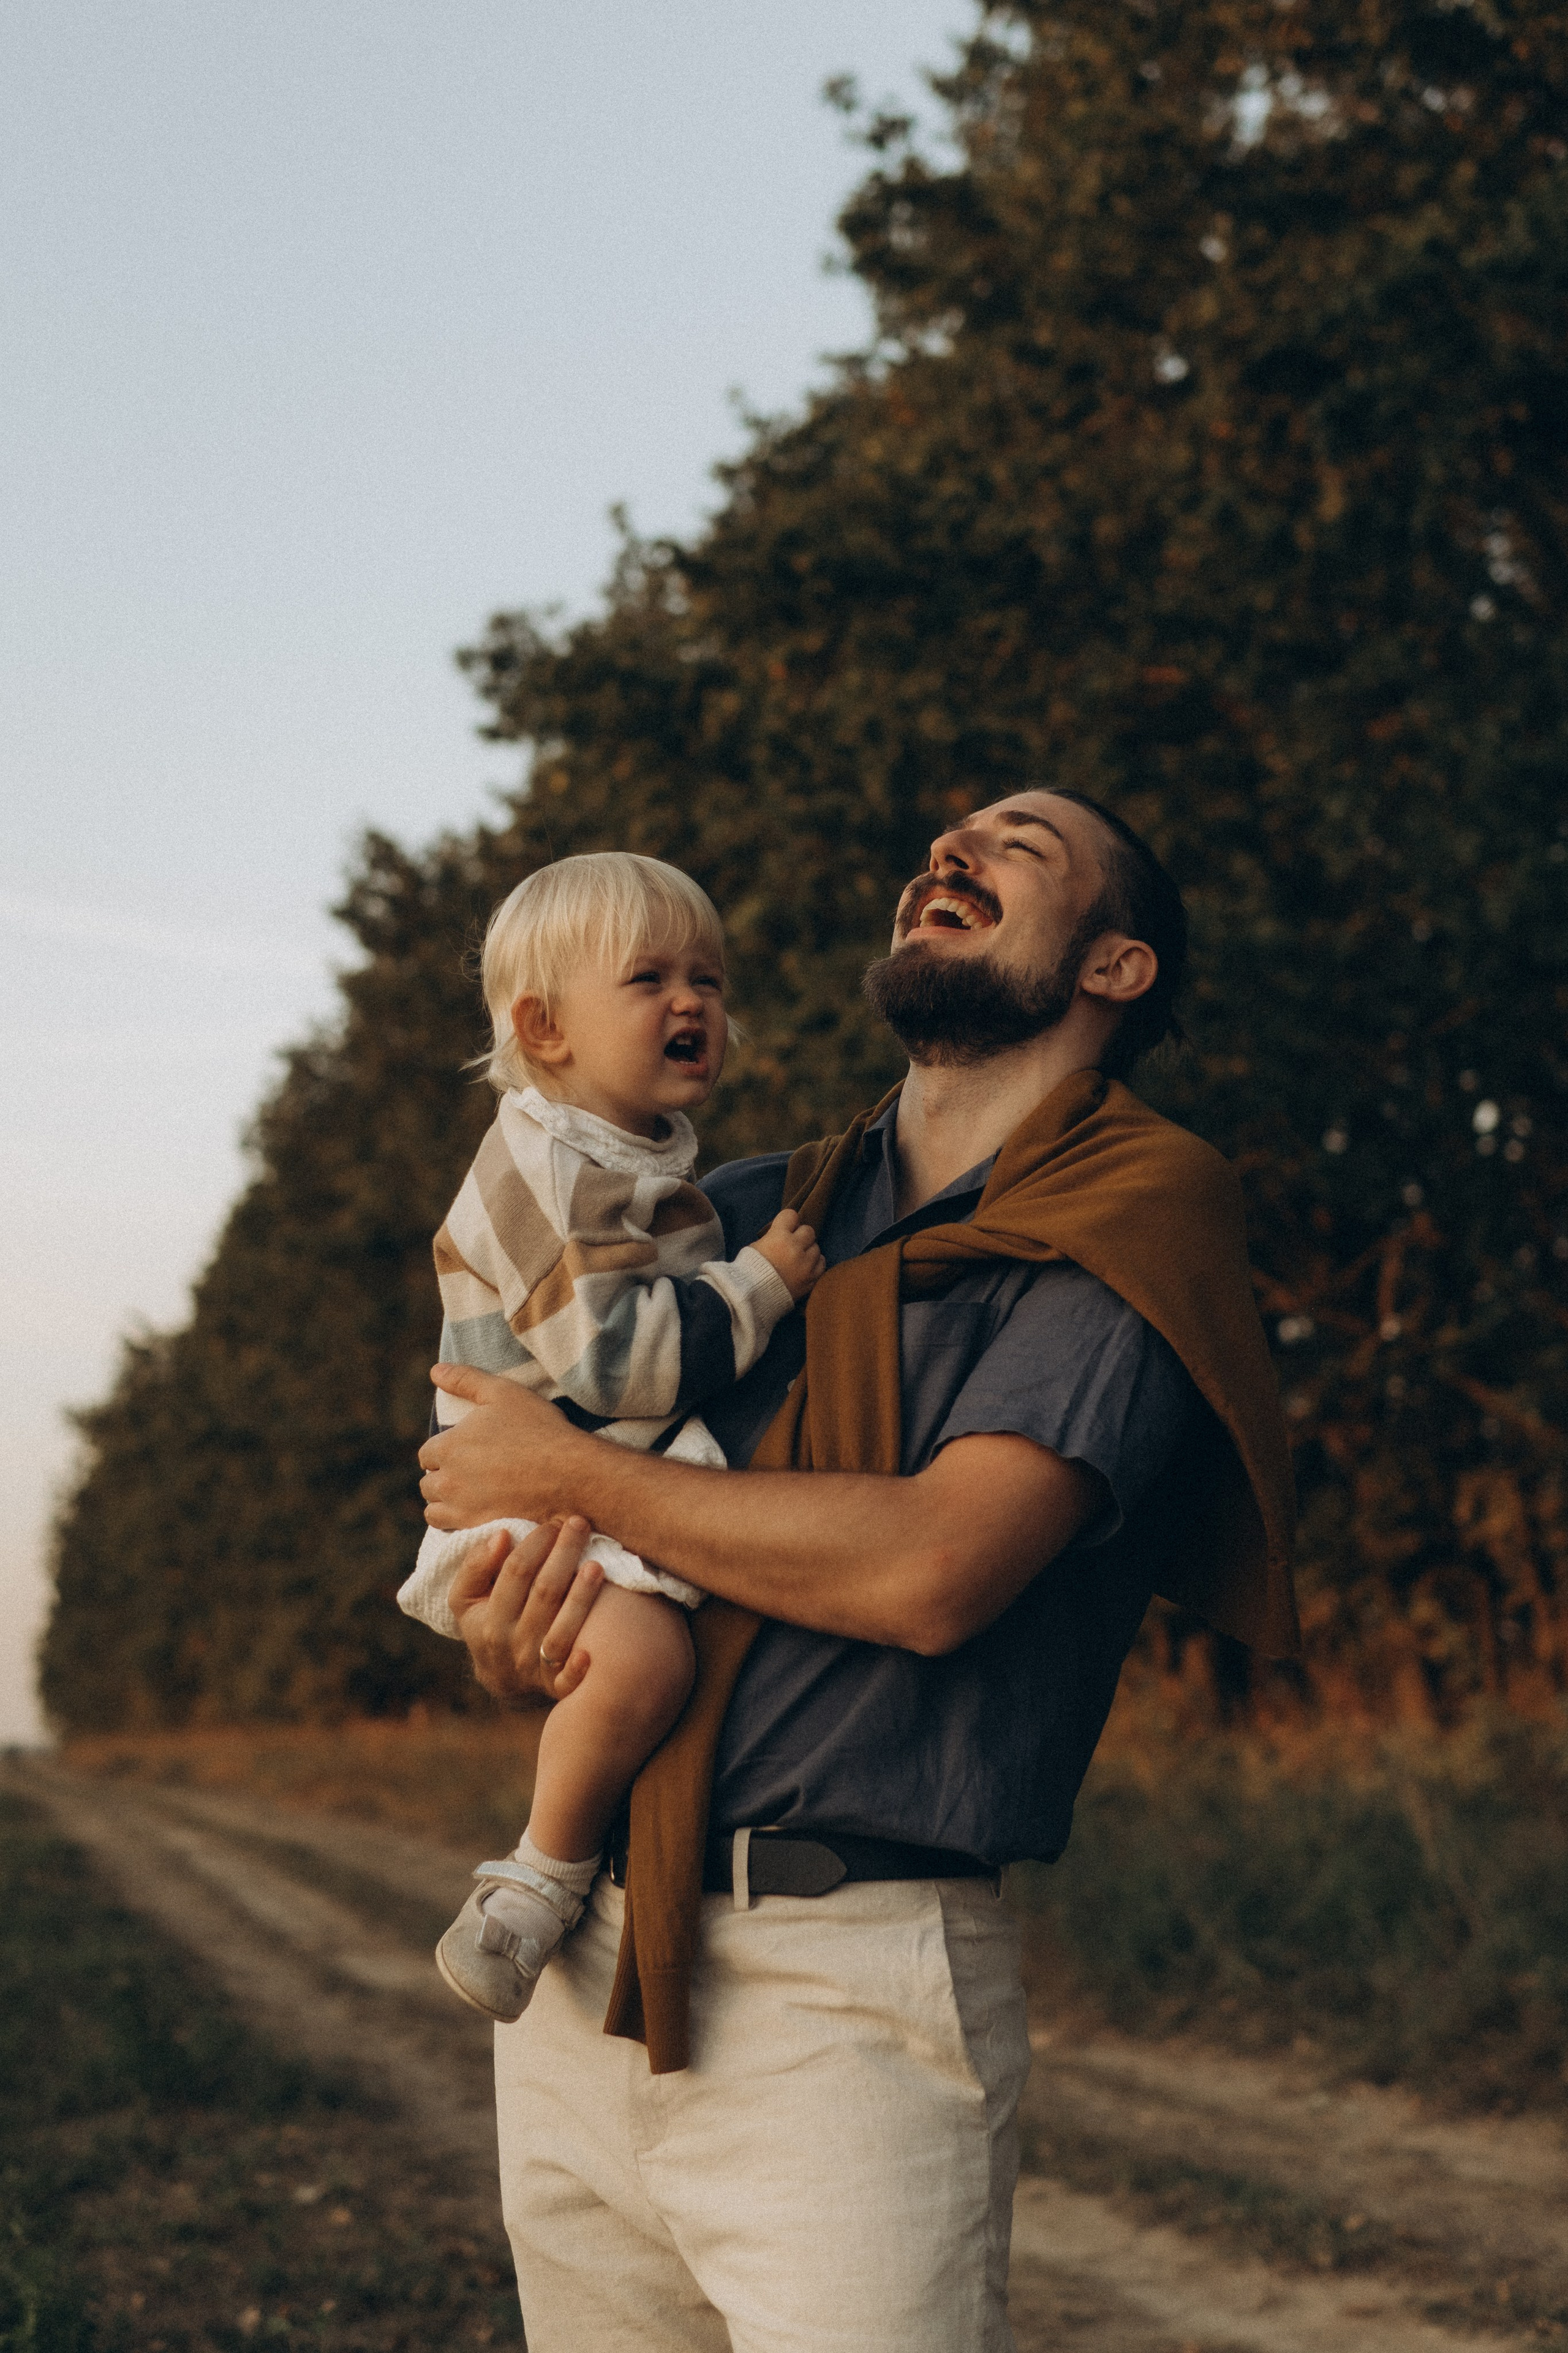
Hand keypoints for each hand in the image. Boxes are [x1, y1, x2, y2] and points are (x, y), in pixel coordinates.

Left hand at [420, 1365, 589, 1528]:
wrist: (570, 1473)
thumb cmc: (538, 1429)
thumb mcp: (502, 1392)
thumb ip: (465, 1380)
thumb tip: (435, 1370)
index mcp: (448, 1446)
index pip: (427, 1453)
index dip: (445, 1451)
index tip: (466, 1451)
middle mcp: (448, 1480)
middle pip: (428, 1483)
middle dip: (442, 1477)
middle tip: (470, 1473)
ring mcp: (462, 1509)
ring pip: (434, 1510)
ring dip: (445, 1503)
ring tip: (469, 1496)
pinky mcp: (479, 1529)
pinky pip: (453, 1532)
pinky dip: (459, 1523)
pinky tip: (479, 1513)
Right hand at [448, 1518, 605, 1700]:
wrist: (503, 1677)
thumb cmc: (488, 1621)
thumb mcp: (466, 1598)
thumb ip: (475, 1566)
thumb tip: (501, 1536)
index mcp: (488, 1618)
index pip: (516, 1572)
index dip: (536, 1543)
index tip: (552, 1523)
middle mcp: (512, 1643)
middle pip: (544, 1593)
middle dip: (564, 1554)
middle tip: (580, 1524)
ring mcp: (536, 1666)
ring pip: (561, 1631)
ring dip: (581, 1598)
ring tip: (597, 1565)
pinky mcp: (558, 1685)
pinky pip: (568, 1680)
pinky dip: (578, 1668)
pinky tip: (591, 1651)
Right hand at [753, 1208, 826, 1302]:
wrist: (752, 1297)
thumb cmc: (749, 1270)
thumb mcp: (755, 1247)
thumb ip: (772, 1237)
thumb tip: (783, 1234)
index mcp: (778, 1236)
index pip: (791, 1215)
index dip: (788, 1222)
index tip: (785, 1228)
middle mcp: (795, 1247)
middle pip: (809, 1231)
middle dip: (801, 1236)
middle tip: (793, 1245)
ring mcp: (805, 1264)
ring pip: (816, 1248)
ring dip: (808, 1251)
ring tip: (798, 1259)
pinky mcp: (811, 1278)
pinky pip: (821, 1264)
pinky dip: (815, 1264)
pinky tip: (805, 1268)